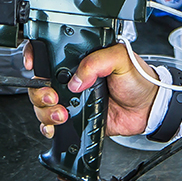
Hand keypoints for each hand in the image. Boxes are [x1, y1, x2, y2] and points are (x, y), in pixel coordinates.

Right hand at [24, 44, 159, 139]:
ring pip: (42, 104)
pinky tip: (54, 127)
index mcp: (80, 59)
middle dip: (39, 92)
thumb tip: (76, 79)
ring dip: (45, 111)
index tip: (32, 65)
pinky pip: (52, 123)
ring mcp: (72, 99)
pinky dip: (48, 126)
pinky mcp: (76, 117)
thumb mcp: (121, 59)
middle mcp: (72, 78)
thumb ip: (98, 61)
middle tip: (53, 97)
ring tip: (61, 114)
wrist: (149, 108)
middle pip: (40, 83)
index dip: (34, 57)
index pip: (49, 53)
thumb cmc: (139, 79)